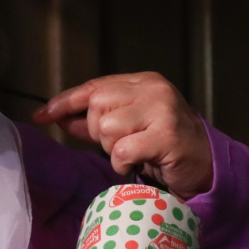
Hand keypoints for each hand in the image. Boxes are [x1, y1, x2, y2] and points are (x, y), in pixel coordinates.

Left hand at [32, 72, 212, 200]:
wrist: (206, 166)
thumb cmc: (164, 147)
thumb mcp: (128, 128)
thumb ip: (94, 122)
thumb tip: (58, 118)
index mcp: (143, 81)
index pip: (94, 87)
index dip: (65, 102)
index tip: (41, 115)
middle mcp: (154, 90)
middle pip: (97, 105)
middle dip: (98, 132)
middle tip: (120, 145)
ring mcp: (162, 110)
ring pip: (107, 128)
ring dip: (112, 149)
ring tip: (133, 153)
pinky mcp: (166, 135)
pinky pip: (122, 149)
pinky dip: (122, 162)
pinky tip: (138, 163)